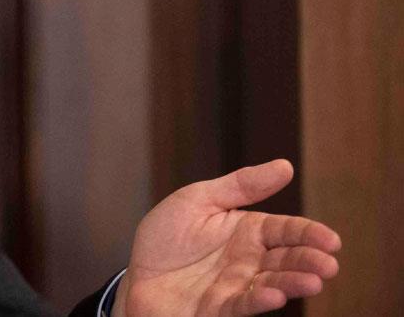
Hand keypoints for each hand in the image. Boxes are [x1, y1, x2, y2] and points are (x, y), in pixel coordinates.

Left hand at [114, 160, 340, 316]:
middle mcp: (249, 260)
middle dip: (309, 261)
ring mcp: (236, 285)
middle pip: (286, 259)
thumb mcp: (199, 200)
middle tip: (328, 264)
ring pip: (272, 284)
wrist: (137, 274)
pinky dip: (258, 300)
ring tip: (312, 282)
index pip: (286, 230)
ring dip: (293, 283)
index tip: (330, 240)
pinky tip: (273, 295)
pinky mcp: (219, 307)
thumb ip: (241, 186)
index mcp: (248, 231)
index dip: (309, 234)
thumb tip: (285, 166)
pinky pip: (242, 304)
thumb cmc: (166, 238)